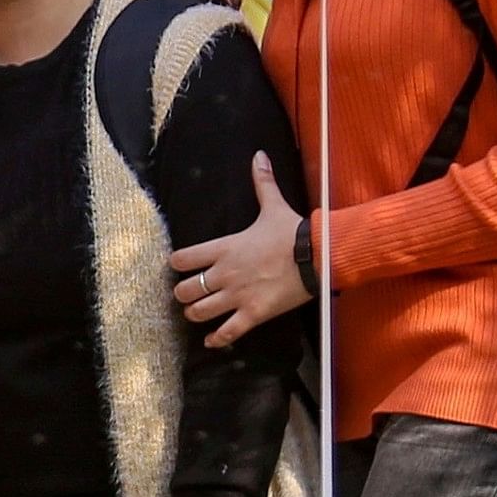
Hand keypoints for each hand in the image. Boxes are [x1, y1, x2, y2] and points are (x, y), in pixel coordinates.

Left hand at [172, 158, 312, 348]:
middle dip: (183, 293)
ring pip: (199, 313)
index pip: (183, 259)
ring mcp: (238, 296)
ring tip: (197, 313)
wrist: (319, 256)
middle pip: (185, 290)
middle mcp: (225, 273)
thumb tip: (258, 156)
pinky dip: (216, 339)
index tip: (179, 266)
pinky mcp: (254, 314)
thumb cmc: (294, 232)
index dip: (177, 264)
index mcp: (225, 248)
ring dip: (195, 314)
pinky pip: (227, 333)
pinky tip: (211, 340)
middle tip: (188, 293)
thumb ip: (262, 183)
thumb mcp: (273, 206)